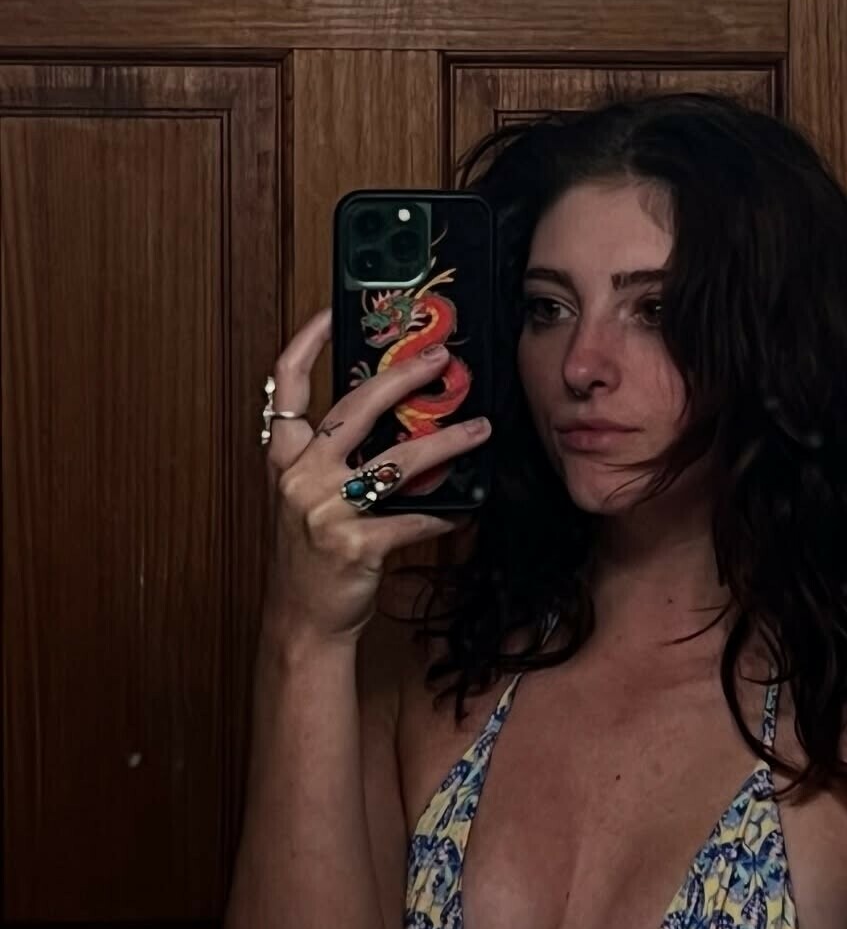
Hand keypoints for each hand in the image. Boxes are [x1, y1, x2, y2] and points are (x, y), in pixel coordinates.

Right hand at [261, 308, 491, 641]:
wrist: (301, 617)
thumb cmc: (310, 554)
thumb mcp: (306, 496)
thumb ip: (331, 457)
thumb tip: (390, 417)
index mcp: (284, 457)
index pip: (285, 385)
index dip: (306, 342)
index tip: (334, 310)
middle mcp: (298, 476)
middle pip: (355, 407)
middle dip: (404, 377)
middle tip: (442, 361)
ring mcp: (323, 510)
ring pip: (397, 461)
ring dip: (447, 443)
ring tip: (480, 428)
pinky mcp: (354, 545)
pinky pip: (414, 520)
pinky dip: (445, 515)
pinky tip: (467, 509)